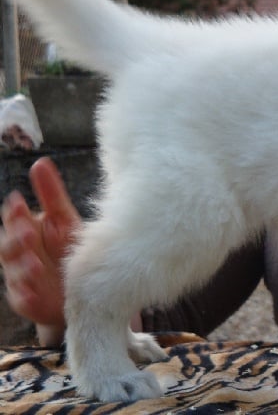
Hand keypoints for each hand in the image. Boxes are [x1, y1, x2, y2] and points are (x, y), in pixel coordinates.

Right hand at [0, 158, 81, 328]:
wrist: (83, 285)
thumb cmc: (69, 247)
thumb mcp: (64, 218)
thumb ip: (51, 194)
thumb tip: (39, 162)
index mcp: (26, 230)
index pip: (14, 219)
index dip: (14, 213)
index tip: (19, 202)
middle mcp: (18, 254)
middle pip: (8, 245)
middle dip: (15, 239)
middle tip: (29, 233)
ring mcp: (20, 277)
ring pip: (13, 272)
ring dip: (21, 267)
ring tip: (35, 263)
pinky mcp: (27, 300)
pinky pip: (22, 299)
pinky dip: (24, 295)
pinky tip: (31, 292)